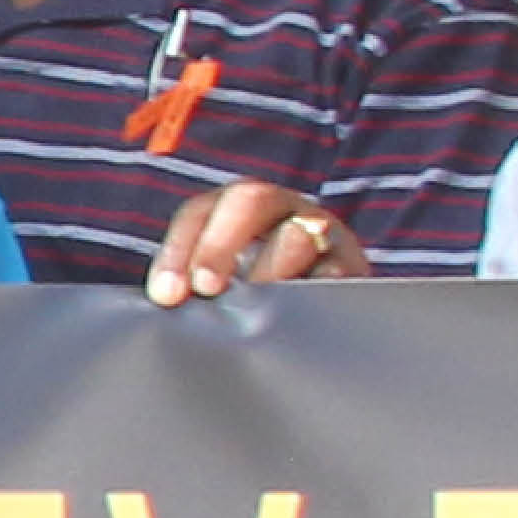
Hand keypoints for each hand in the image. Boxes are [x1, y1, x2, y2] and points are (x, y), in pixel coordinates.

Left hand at [142, 178, 352, 303]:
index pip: (199, 213)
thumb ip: (193, 284)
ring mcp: (321, 231)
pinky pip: (336, 272)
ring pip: (295, 234)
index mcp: (236, 207)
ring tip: (253, 310)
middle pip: (248, 201)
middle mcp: (280, 208)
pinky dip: (317, 291)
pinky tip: (300, 316)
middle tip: (207, 289)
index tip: (167, 295)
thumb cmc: (256, 295)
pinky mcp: (353, 264)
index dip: (179, 250)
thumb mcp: (223, 281)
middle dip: (220, 245)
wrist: (328, 306)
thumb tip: (164, 304)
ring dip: (269, 271)